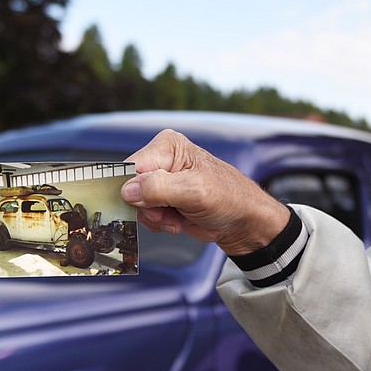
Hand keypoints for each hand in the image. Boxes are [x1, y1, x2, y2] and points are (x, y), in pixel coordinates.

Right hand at [122, 129, 290, 255]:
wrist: (242, 221)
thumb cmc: (229, 198)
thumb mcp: (194, 191)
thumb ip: (158, 188)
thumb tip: (127, 190)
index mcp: (167, 146)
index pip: (132, 166)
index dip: (134, 190)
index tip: (148, 205)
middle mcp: (161, 159)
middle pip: (130, 187)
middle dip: (148, 207)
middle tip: (169, 214)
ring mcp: (161, 181)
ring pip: (135, 204)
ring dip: (155, 218)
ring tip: (178, 217)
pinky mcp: (162, 199)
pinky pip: (145, 215)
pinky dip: (159, 223)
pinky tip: (178, 220)